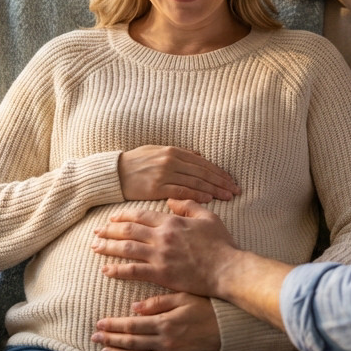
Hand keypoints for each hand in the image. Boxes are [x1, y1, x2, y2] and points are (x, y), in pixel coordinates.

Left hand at [91, 292, 219, 350]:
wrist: (232, 329)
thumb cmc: (208, 308)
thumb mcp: (184, 297)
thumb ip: (158, 302)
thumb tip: (134, 307)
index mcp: (165, 322)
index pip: (132, 326)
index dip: (113, 326)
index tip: (99, 324)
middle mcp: (166, 342)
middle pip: (131, 343)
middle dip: (110, 341)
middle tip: (94, 339)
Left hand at [92, 199, 238, 296]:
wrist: (227, 269)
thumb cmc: (220, 244)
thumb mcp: (207, 217)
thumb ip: (188, 205)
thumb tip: (171, 199)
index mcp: (171, 221)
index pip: (141, 215)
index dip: (123, 215)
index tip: (112, 217)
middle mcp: (162, 237)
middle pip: (128, 230)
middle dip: (109, 230)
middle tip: (96, 231)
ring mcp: (160, 256)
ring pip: (126, 249)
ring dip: (108, 247)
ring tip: (95, 247)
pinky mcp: (161, 275)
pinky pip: (133, 271)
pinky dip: (117, 270)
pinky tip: (106, 270)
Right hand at [118, 146, 238, 203]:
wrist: (114, 173)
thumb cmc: (136, 162)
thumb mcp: (157, 151)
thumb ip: (179, 153)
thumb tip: (198, 154)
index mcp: (173, 151)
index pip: (202, 162)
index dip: (218, 172)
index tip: (230, 180)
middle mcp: (171, 161)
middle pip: (203, 172)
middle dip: (221, 181)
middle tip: (236, 190)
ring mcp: (164, 174)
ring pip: (195, 182)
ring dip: (214, 189)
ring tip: (227, 196)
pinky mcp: (156, 187)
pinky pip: (181, 191)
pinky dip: (196, 194)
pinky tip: (208, 199)